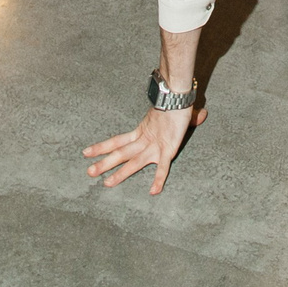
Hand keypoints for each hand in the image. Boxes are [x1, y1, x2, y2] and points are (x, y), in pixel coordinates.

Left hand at [83, 104, 205, 194]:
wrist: (178, 95)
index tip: (85, 152)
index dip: (102, 147)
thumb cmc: (175, 103)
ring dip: (119, 173)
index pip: (117, 140)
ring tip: (106, 184)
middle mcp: (144, 140)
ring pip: (133, 162)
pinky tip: (153, 192)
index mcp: (140, 131)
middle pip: (120, 153)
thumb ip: (183, 118)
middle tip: (88, 172)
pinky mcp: (167, 150)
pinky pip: (162, 167)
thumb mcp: (171, 115)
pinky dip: (158, 179)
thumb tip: (202, 115)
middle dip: (104, 163)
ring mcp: (154, 146)